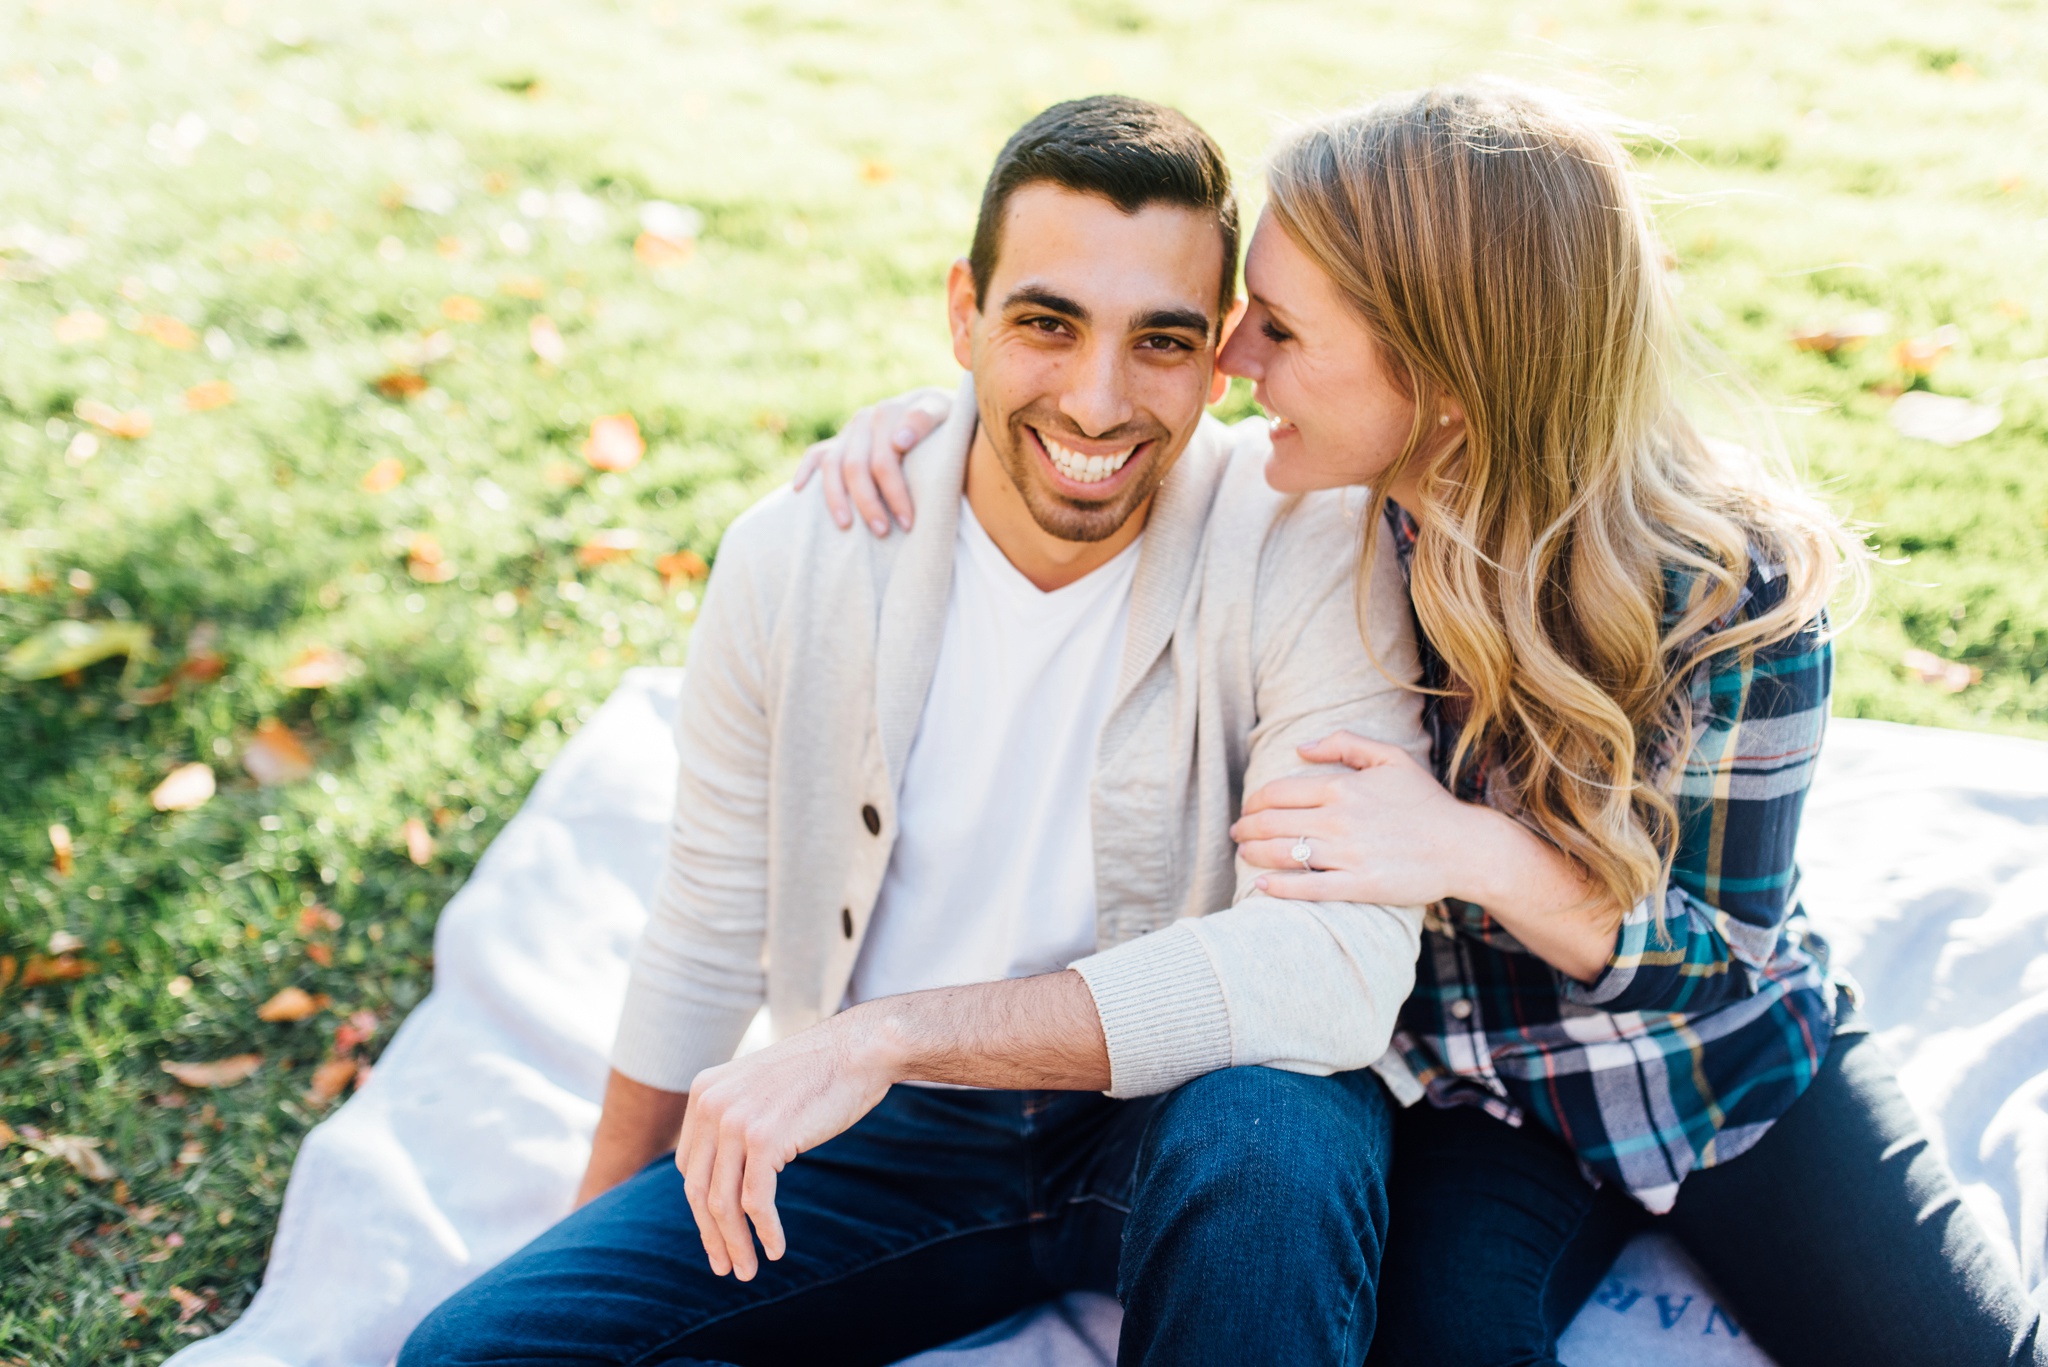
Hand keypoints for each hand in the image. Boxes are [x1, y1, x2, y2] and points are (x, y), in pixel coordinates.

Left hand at [675, 1010, 901, 1280]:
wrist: (860, 1049)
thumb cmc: (819, 1073)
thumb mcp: (761, 1090)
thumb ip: (735, 1121)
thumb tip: (725, 1178)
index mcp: (704, 1092)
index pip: (690, 1166)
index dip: (702, 1208)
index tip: (717, 1235)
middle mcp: (711, 1104)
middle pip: (699, 1189)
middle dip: (712, 1235)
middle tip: (727, 1267)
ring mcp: (736, 1121)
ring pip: (724, 1202)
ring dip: (736, 1244)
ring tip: (748, 1271)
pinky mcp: (765, 1138)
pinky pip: (756, 1201)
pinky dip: (765, 1231)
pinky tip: (777, 1249)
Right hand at [791, 387, 952, 535]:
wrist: (943, 412)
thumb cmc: (950, 423)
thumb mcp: (948, 415)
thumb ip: (925, 420)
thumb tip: (898, 441)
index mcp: (890, 412)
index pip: (885, 460)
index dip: (895, 493)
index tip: (909, 522)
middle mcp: (866, 419)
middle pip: (857, 467)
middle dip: (869, 503)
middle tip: (884, 532)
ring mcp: (851, 430)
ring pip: (833, 465)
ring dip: (837, 497)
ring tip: (847, 526)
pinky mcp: (841, 441)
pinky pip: (816, 455)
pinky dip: (805, 471)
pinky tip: (799, 491)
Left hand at [1231, 731, 1479, 906]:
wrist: (1463, 847)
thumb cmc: (1426, 802)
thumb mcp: (1390, 758)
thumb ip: (1345, 743)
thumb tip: (1302, 747)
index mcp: (1343, 786)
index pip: (1279, 792)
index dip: (1255, 801)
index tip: (1247, 808)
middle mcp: (1340, 819)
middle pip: (1273, 822)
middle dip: (1246, 827)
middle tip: (1236, 833)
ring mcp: (1348, 854)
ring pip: (1283, 853)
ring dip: (1253, 853)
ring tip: (1243, 854)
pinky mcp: (1359, 885)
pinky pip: (1308, 887)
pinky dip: (1279, 886)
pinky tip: (1261, 885)